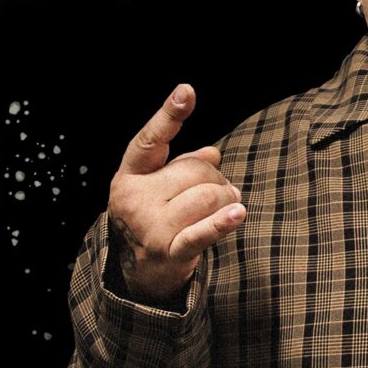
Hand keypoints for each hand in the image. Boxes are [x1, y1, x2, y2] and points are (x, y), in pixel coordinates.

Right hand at [106, 83, 243, 303]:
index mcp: (129, 177)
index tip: (186, 92)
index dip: (169, 115)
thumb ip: (183, 166)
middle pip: (195, 170)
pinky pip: (203, 231)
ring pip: (207, 196)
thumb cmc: (155, 220)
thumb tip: (212, 153)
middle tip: (222, 191)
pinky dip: (223, 222)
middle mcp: (134, 199)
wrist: (139, 275)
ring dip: (226, 200)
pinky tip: (237, 213)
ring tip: (228, 208)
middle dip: (216, 178)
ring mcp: (150, 226)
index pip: (150, 140)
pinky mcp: (170, 251)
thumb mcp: (158, 189)